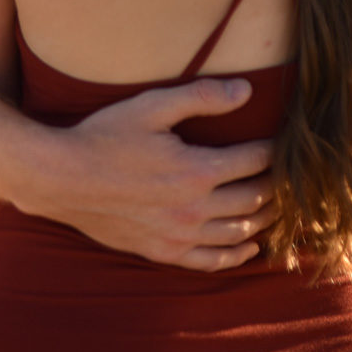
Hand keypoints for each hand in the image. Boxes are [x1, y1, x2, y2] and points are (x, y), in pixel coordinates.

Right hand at [11, 78, 279, 271]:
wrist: (62, 178)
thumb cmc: (104, 136)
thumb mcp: (151, 106)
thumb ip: (201, 97)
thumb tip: (248, 91)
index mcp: (196, 170)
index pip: (255, 161)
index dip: (274, 151)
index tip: (284, 142)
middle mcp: (194, 209)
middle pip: (254, 199)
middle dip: (277, 187)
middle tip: (290, 175)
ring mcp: (179, 235)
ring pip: (239, 232)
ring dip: (265, 219)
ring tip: (277, 206)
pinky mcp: (163, 252)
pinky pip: (212, 261)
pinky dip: (237, 254)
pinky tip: (249, 245)